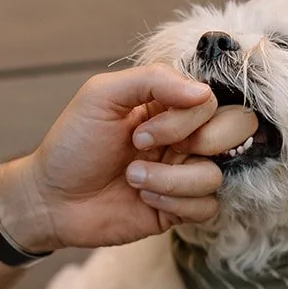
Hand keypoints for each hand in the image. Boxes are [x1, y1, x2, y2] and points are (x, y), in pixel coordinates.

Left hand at [0, 65, 258, 250]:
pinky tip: (143, 199)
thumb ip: (153, 79)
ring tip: (132, 179)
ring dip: (170, 179)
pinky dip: (175, 202)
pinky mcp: (178, 209)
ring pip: (216, 174)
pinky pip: (207, 207)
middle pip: (237, 129)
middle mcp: (183, 137)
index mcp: (169, 105)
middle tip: (145, 147)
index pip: (212, 99)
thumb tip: (204, 92)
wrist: (50, 199)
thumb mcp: (101, 95)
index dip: (186, 115)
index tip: (139, 130)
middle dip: (198, 140)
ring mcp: (183, 173)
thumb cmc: (71, 144)